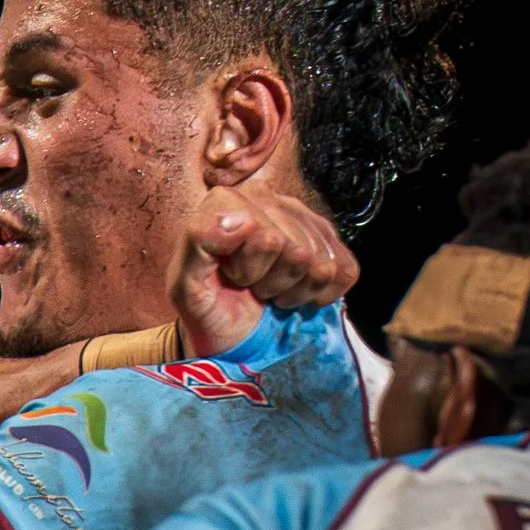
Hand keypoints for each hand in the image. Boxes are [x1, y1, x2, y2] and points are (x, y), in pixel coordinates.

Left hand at [175, 197, 356, 355]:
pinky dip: (320, 294)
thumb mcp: (184, 284)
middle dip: (271, 282)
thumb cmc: (205, 308)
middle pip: (298, 251)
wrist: (224, 332)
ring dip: (293, 290)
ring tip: (267, 289)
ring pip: (322, 264)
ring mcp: (301, 218)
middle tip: (250, 287)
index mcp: (230, 200)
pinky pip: (345, 271)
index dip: (248, 270)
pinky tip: (294, 291)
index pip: (268, 238)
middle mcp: (268, 198)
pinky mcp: (329, 244)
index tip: (231, 276)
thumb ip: (198, 241)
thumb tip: (241, 217)